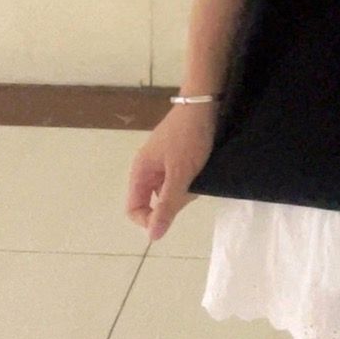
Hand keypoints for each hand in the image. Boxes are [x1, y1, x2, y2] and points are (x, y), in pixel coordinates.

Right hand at [125, 102, 217, 242]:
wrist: (205, 101)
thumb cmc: (190, 137)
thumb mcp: (180, 174)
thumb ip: (166, 205)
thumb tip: (152, 236)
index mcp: (141, 171)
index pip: (133, 208)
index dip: (148, 219)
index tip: (170, 217)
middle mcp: (148, 167)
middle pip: (154, 201)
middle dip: (173, 201)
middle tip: (191, 186)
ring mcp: (163, 161)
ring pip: (169, 190)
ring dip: (185, 189)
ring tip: (199, 174)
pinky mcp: (177, 156)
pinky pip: (179, 178)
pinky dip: (190, 179)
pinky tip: (202, 169)